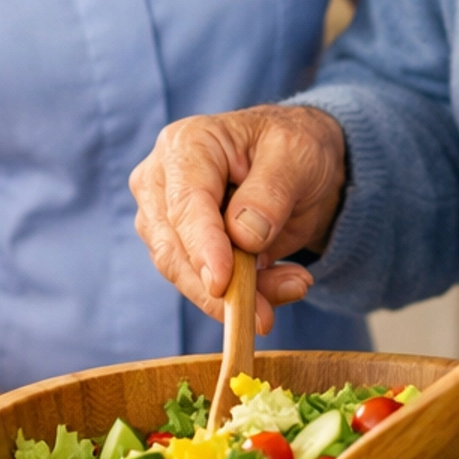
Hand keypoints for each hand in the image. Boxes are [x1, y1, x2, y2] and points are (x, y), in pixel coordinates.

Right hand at [130, 104, 347, 333]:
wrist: (297, 164)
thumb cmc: (292, 147)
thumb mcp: (296, 155)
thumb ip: (270, 192)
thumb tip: (243, 236)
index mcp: (186, 145)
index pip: (185, 204)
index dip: (202, 247)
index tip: (222, 283)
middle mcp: (161, 181)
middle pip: (174, 248)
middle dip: (221, 287)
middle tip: (267, 313)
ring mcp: (163, 218)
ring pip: (185, 274)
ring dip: (239, 293)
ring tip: (294, 285)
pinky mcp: (179, 249)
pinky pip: (202, 284)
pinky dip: (242, 295)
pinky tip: (281, 286)